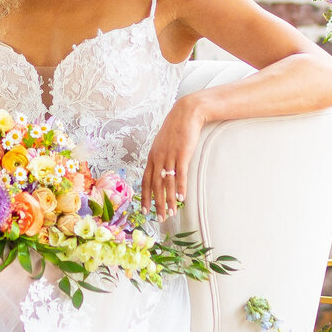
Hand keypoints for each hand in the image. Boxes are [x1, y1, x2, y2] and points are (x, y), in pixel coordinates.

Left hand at [141, 94, 204, 218]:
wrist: (186, 113)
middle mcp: (158, 157)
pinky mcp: (182, 153)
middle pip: (155, 185)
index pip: (146, 180)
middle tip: (159, 218)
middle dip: (156, 204)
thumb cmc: (177, 129)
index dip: (145, 196)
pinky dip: (180, 187)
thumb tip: (162, 172)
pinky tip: (182, 198)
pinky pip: (180, 174)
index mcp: (152, 156)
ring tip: (171, 213)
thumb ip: (161, 157)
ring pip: (167, 183)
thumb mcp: (164, 144)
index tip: (144, 210)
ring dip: (169, 200)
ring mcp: (169, 156)